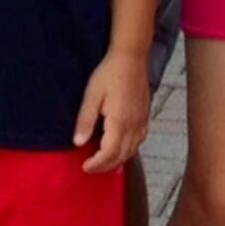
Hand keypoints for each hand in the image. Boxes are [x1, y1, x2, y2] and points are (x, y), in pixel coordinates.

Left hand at [74, 46, 150, 172]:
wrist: (131, 57)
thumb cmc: (109, 74)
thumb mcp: (92, 95)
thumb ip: (85, 120)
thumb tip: (78, 143)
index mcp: (119, 123)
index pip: (109, 154)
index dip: (96, 164)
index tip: (84, 167)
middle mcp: (133, 126)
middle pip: (122, 156)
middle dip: (105, 166)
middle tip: (91, 167)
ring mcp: (141, 121)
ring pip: (132, 150)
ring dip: (118, 160)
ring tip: (103, 161)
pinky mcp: (145, 116)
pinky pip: (140, 140)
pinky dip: (130, 150)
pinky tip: (122, 147)